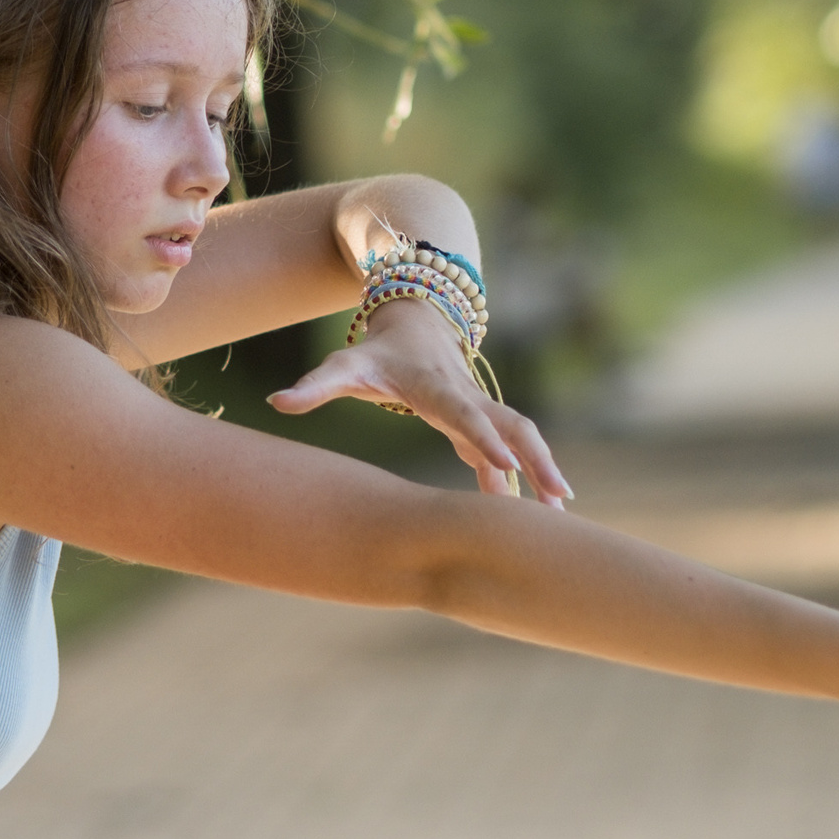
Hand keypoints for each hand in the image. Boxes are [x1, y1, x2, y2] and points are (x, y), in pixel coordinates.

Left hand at [267, 297, 574, 507]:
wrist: (416, 320)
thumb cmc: (376, 351)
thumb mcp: (344, 364)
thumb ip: (315, 385)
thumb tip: (277, 400)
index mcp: (437, 388)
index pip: (464, 414)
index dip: (485, 438)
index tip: (506, 465)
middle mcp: (468, 398)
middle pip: (512, 426)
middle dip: (536, 459)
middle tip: (558, 496)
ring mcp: (480, 411)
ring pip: (522, 438)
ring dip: (542, 471)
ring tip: (561, 514)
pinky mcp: (482, 425)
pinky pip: (510, 453)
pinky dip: (526, 481)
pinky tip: (538, 518)